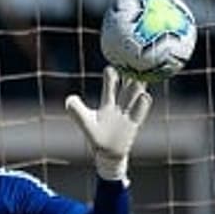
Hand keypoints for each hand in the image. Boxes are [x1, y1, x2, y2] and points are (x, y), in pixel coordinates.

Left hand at [64, 66, 152, 181]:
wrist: (107, 153)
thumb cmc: (95, 136)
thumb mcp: (84, 121)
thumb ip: (76, 110)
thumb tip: (69, 99)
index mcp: (108, 103)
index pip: (110, 85)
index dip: (111, 75)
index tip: (112, 65)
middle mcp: (120, 105)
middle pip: (127, 86)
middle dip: (130, 74)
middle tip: (134, 60)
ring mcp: (128, 114)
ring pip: (135, 96)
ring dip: (138, 86)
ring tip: (141, 75)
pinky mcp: (134, 124)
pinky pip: (139, 113)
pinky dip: (141, 105)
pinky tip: (145, 96)